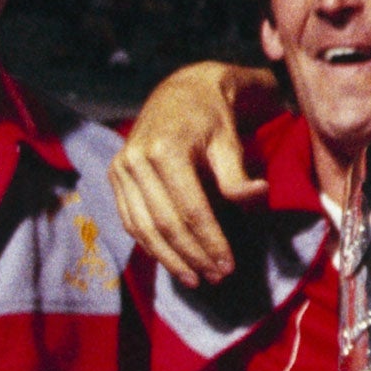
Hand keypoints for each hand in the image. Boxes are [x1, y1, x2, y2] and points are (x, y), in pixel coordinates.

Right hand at [111, 62, 278, 286]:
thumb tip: (256, 197)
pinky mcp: (115, 176)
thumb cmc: (211, 119)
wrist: (179, 92)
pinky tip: (172, 260)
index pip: (190, 210)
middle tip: (215, 277)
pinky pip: (130, 220)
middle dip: (192, 256)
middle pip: (165, 224)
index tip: (228, 265)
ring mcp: (120, 169)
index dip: (209, 241)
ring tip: (195, 278)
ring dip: (169, 258)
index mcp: (165, 151)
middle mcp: (135, 160)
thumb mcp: (230, 142)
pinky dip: (149, 245)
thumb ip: (237, 175)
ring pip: (143, 228)